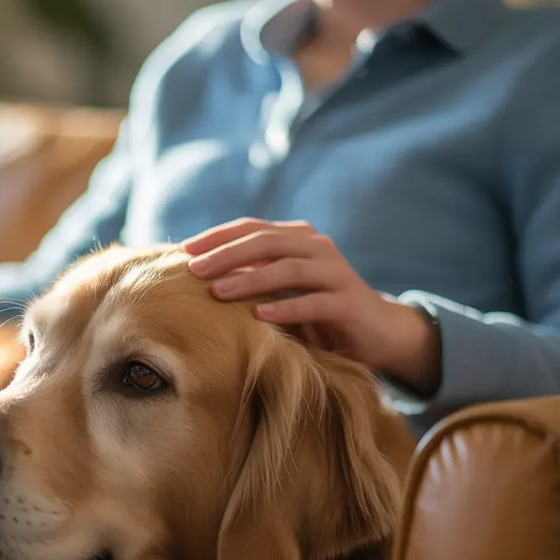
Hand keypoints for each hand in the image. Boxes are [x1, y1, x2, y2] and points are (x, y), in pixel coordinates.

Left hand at [182, 219, 441, 395]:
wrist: (375, 331)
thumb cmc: (315, 311)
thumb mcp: (281, 289)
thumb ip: (251, 277)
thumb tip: (195, 274)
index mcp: (297, 238)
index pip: (252, 228)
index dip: (218, 236)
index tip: (184, 250)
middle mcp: (317, 248)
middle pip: (267, 242)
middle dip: (227, 254)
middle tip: (194, 270)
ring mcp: (335, 273)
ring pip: (288, 268)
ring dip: (251, 280)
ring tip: (219, 292)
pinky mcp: (348, 302)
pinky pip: (314, 302)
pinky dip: (287, 308)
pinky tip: (260, 316)